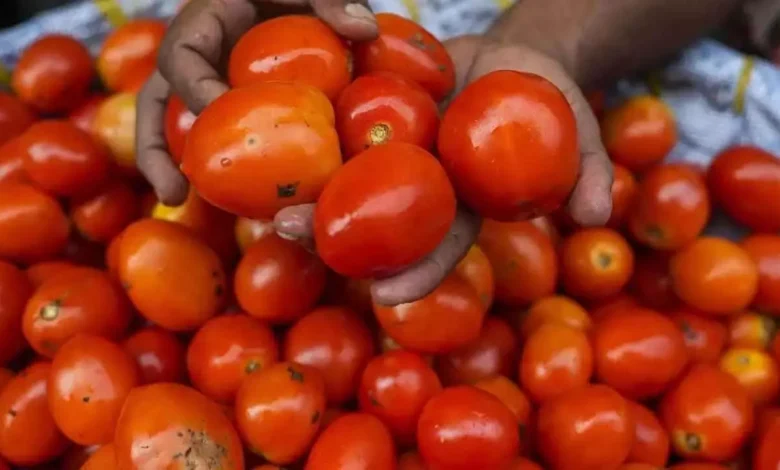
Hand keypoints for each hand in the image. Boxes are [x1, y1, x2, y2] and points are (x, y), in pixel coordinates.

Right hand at [136, 0, 377, 205]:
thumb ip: (329, 0)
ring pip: (168, 126)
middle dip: (155, 148)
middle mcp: (194, 58)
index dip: (193, 86)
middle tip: (172, 190)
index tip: (218, 111)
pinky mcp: (222, 104)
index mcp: (205, 23)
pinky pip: (210, 136)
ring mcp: (203, 83)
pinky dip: (216, 166)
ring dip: (168, 166)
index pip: (183, 55)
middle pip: (155, 103)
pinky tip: (233, 201)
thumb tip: (365, 31)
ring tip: (176, 202)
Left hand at [275, 35, 612, 306]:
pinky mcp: (372, 114)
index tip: (386, 297)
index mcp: (461, 206)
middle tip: (290, 236)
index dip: (416, 273)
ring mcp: (392, 154)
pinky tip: (263, 133)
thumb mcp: (579, 129)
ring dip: (302, 193)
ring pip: (342, 182)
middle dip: (331, 235)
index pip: (438, 247)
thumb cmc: (550, 98)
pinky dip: (303, 134)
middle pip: (373, 222)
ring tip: (263, 200)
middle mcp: (418, 190)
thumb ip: (588, 168)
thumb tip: (596, 210)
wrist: (514, 55)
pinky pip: (336, 126)